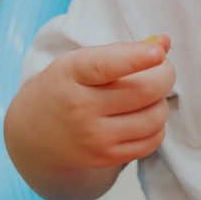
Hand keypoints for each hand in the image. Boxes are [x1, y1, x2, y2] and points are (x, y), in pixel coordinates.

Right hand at [5, 37, 174, 189]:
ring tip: (148, 97)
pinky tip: (142, 117)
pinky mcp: (106, 158)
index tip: (157, 52)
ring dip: (162, 102)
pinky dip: (157, 126)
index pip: (105, 65)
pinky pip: (153, 141)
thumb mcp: (81, 61)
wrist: (35, 135)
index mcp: (73, 73)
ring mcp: (94, 136)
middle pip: (144, 91)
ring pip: (155, 117)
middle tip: (162, 70)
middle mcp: (81, 107)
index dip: (135, 58)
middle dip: (165, 75)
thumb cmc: (66, 88)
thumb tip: (164, 42)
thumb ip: (122, 50)